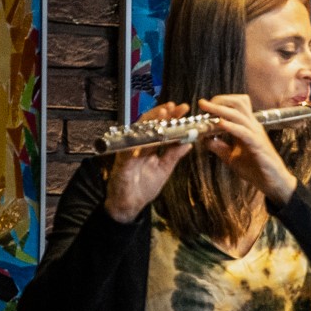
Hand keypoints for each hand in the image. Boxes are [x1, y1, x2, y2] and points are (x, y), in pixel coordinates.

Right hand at [102, 102, 194, 221]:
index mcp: (148, 146)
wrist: (129, 204)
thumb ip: (173, 155)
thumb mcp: (164, 169)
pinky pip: (128, 154)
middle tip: (175, 106)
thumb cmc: (144, 186)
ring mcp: (128, 153)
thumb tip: (188, 142)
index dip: (170, 117)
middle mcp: (137, 145)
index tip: (182, 109)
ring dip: (149, 123)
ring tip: (162, 114)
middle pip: (148, 125)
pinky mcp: (121, 165)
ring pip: (138, 133)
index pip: (159, 127)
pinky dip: (137, 147)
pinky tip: (146, 139)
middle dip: (161, 114)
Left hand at [197, 94, 297, 204]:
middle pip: (238, 103)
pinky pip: (243, 131)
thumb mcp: (231, 157)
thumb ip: (218, 146)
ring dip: (220, 110)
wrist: (273, 183)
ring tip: (207, 110)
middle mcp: (253, 127)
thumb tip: (204, 139)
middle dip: (219, 101)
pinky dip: (230, 126)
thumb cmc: (255, 169)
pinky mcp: (258, 145)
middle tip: (203, 104)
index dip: (220, 102)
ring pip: (239, 114)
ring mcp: (256, 134)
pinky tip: (220, 124)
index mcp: (247, 127)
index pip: (236, 105)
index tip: (204, 107)